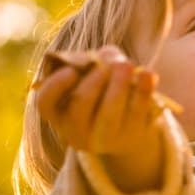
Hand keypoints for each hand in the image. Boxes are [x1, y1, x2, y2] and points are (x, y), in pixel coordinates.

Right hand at [33, 45, 164, 190]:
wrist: (126, 127)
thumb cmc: (101, 92)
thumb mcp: (91, 77)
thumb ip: (96, 60)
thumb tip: (110, 56)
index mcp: (58, 113)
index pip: (46, 102)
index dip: (55, 85)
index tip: (71, 70)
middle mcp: (76, 130)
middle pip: (80, 106)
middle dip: (95, 81)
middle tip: (109, 62)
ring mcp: (105, 138)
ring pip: (109, 113)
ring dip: (119, 85)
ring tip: (127, 64)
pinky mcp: (132, 136)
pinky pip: (138, 114)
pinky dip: (144, 92)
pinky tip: (149, 74)